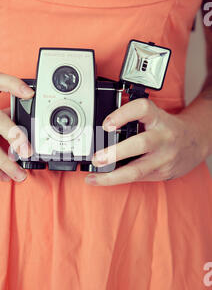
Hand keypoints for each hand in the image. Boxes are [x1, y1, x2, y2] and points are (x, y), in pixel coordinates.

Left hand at [86, 98, 208, 185]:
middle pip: (140, 144)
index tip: (106, 124)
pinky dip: (118, 180)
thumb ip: (133, 119)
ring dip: (112, 176)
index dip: (123, 114)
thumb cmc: (167, 128)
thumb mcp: (154, 116)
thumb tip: (102, 131)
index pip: (142, 109)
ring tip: (94, 177)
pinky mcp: (162, 173)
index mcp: (159, 118)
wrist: (195, 142)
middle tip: (96, 158)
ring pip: (137, 170)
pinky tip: (103, 180)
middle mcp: (163, 137)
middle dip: (115, 153)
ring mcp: (164, 158)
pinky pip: (137, 179)